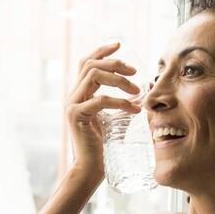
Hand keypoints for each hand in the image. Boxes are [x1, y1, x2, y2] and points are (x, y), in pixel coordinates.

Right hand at [65, 40, 141, 178]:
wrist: (90, 169)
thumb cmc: (103, 146)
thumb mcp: (114, 118)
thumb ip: (121, 101)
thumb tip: (142, 88)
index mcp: (80, 93)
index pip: (86, 62)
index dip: (102, 51)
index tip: (119, 44)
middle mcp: (73, 96)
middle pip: (90, 65)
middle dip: (115, 64)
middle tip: (135, 71)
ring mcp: (72, 105)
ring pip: (93, 76)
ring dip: (119, 80)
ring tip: (136, 91)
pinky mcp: (77, 116)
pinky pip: (100, 100)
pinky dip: (120, 102)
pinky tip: (134, 110)